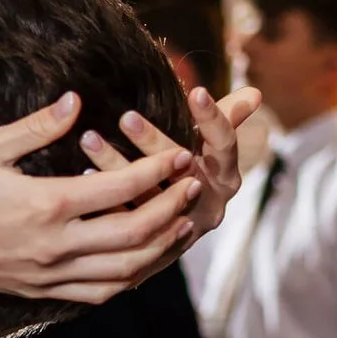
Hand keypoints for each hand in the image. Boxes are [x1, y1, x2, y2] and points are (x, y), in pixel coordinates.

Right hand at [0, 92, 200, 305]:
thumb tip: (76, 102)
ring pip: (125, 269)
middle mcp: (55, 245)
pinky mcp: (44, 292)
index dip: (157, 171)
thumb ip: (36, 127)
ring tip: (181, 221)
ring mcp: (51, 274)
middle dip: (171, 207)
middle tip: (191, 184)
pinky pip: (100, 292)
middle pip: (134, 233)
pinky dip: (130, 276)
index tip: (179, 154)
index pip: (120, 188)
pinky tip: (143, 258)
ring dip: (160, 245)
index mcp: (45, 204)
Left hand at [77, 85, 260, 241]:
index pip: (224, 145)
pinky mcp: (151, 245)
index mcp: (226, 177)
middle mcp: (209, 204)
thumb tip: (255, 94)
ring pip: (149, 196)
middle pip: (184, 171)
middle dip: (154, 142)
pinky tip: (82, 172)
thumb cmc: (189, 172)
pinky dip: (103, 196)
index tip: (196, 91)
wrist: (171, 231)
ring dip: (117, 165)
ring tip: (89, 138)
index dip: (213, 119)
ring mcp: (181, 228)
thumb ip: (224, 120)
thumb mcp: (208, 149)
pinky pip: (125, 219)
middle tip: (126, 115)